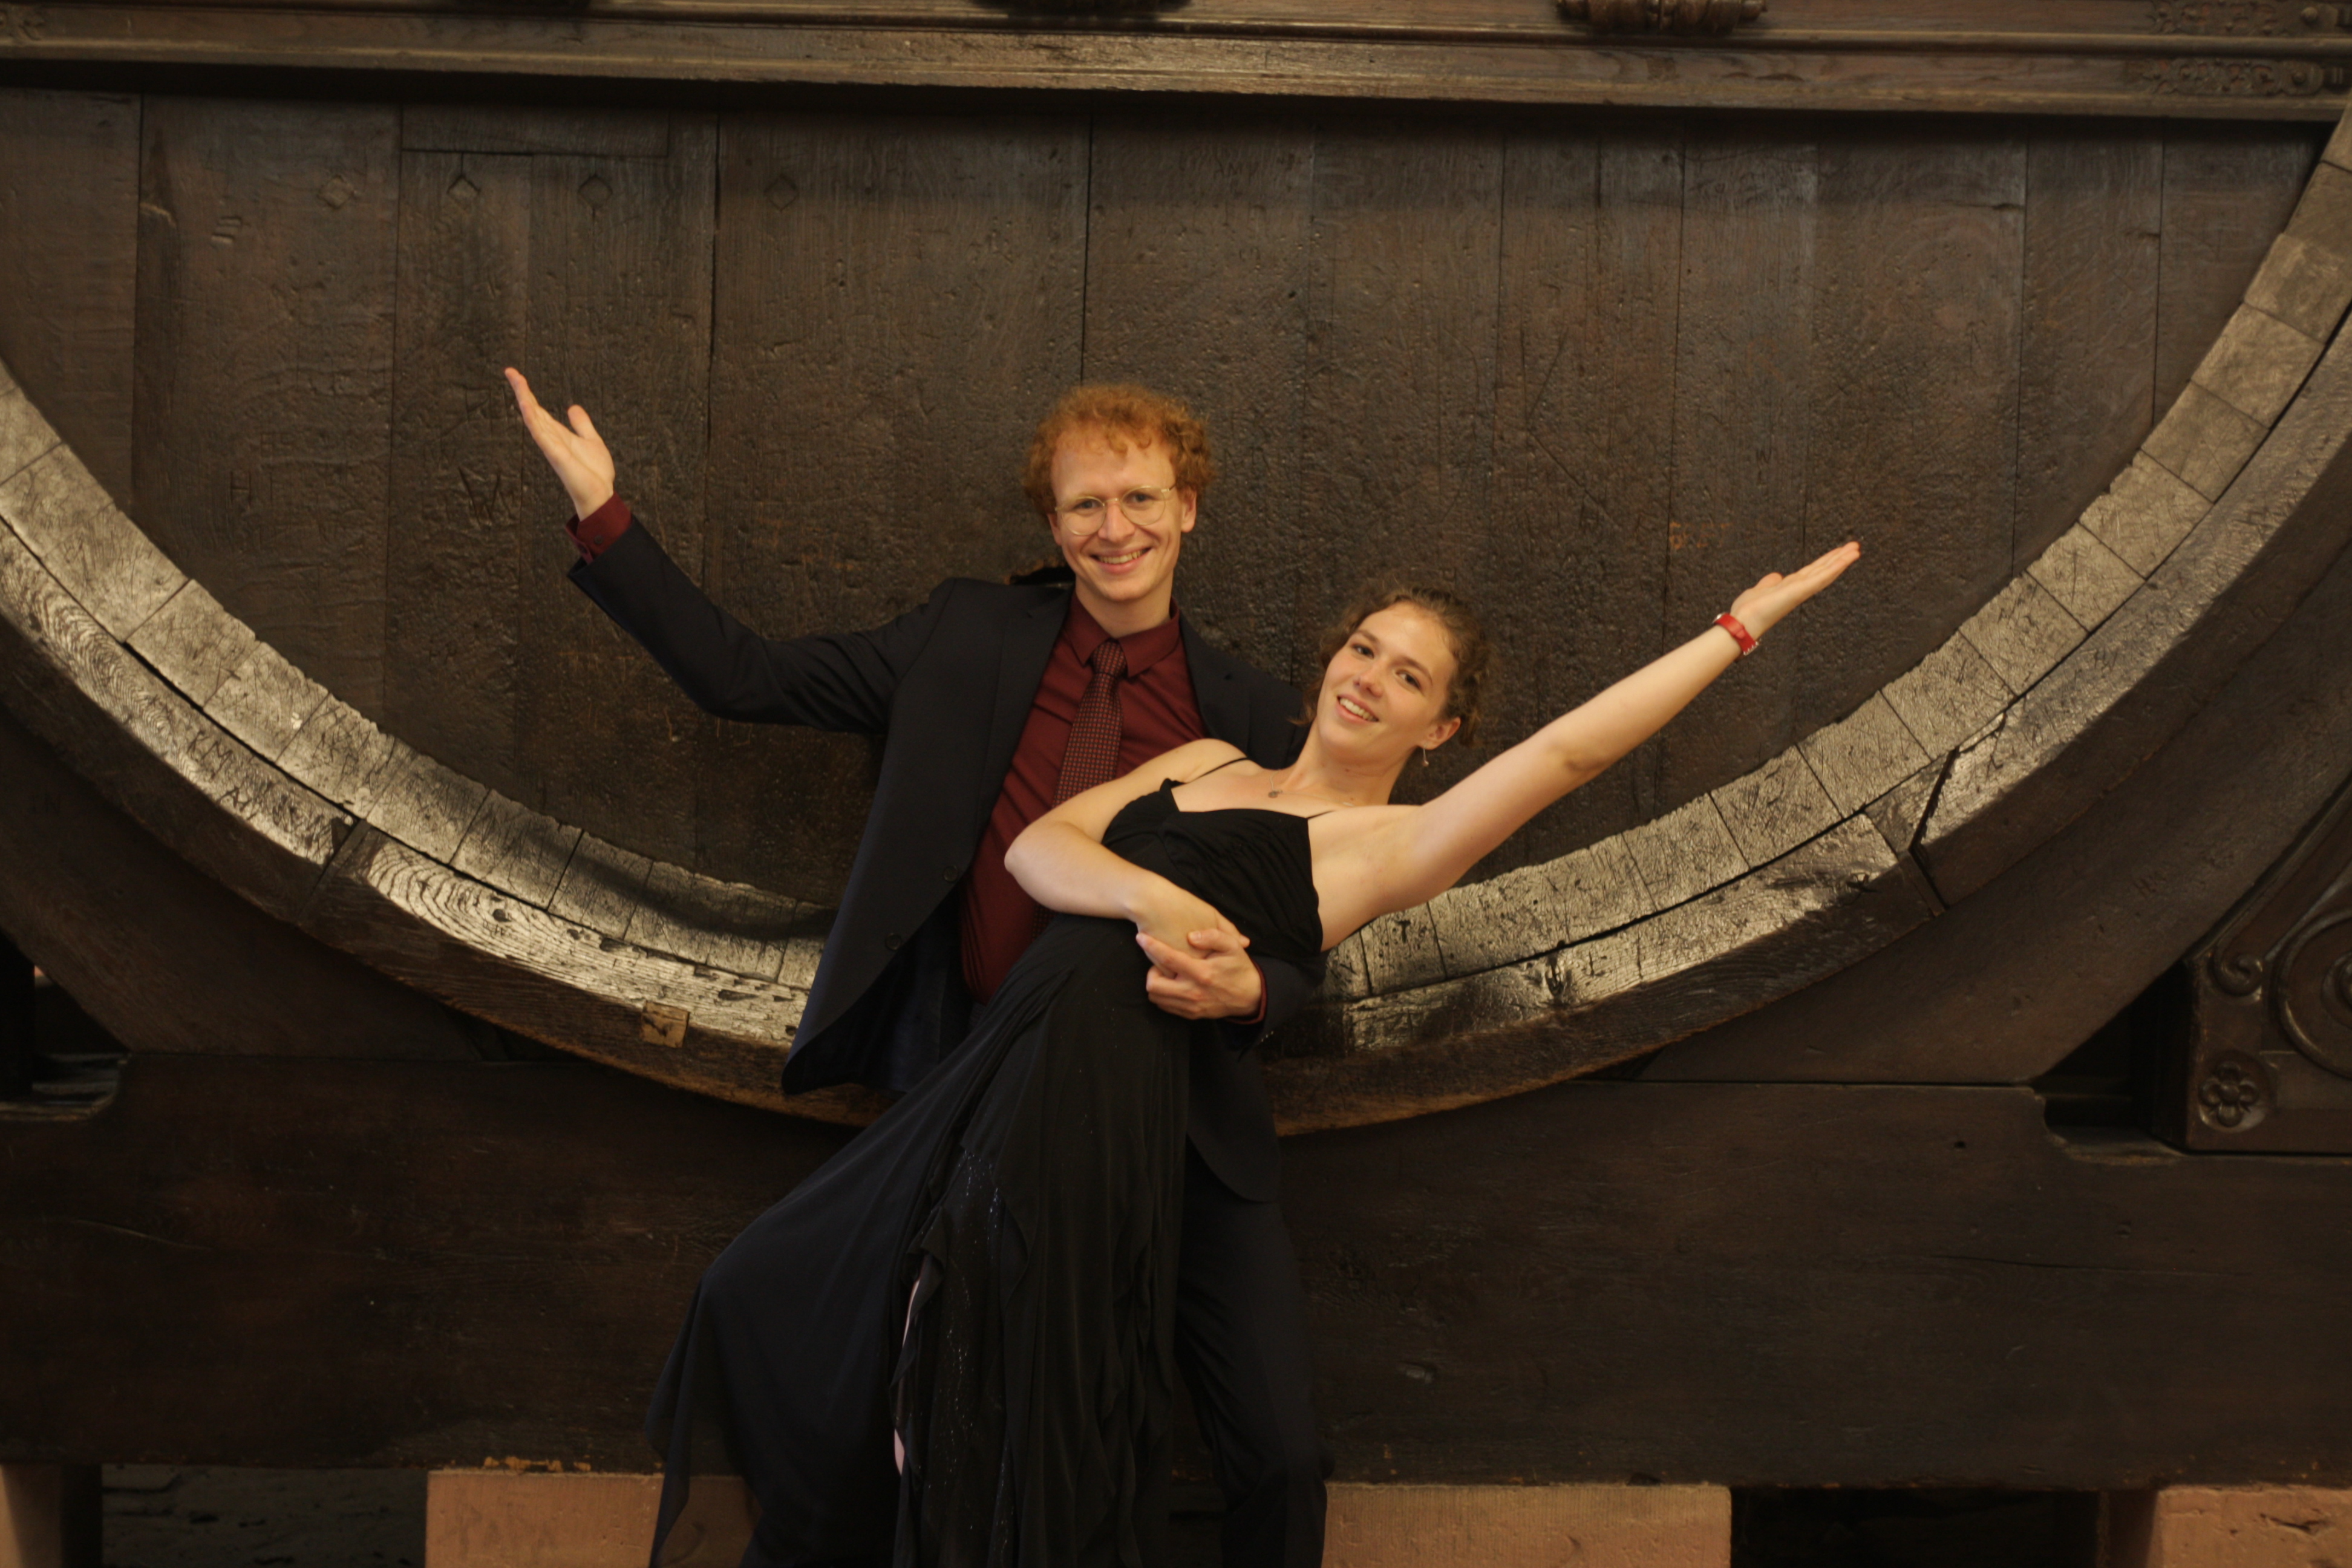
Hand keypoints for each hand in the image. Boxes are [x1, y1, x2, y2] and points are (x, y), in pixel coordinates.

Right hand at [505, 367, 615, 519]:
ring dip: (524, 400)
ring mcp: (551, 446)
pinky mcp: (556, 455)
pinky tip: (526, 406)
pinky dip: (533, 420)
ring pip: (533, 418)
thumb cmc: (594, 473)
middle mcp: (550, 438)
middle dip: (522, 390)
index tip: (515, 375)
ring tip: (516, 381)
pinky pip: (541, 435)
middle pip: (532, 409)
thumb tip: (572, 407)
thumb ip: (581, 425)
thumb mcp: (591, 440)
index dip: (528, 392)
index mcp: (558, 433)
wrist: (600, 494)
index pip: (539, 409)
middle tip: (509, 370)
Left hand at [1126, 882, 1250, 1018]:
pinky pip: (1165, 1007)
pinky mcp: (1191, 1014)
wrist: (1250, 996)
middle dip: (1151, 971)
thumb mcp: (1233, 946)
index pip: (1168, 959)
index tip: (1141, 937)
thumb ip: (1213, 936)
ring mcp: (1191, 1006)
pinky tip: (1173, 984)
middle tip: (1161, 963)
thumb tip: (1191, 936)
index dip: (1151, 946)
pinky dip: (1163, 995)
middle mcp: (1193, 992)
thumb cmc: (1239, 968)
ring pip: (1156, 998)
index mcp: (1202, 973)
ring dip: (1156, 983)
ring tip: (1167, 974)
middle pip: (1154, 985)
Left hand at [1727, 540, 1861, 640]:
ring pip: (1825, 572)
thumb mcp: (1760, 590)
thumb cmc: (1748, 611)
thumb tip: (1777, 576)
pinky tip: (1846, 558)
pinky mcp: (1800, 591)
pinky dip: (1834, 567)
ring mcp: (1801, 590)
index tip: (1838, 551)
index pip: (1812, 571)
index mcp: (1790, 587)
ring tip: (1856, 549)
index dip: (1825, 561)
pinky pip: (1821, 577)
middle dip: (1838, 558)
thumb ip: (1769, 582)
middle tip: (1854, 547)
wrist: (1742, 622)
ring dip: (1841, 560)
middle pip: (1822, 570)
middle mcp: (1799, 589)